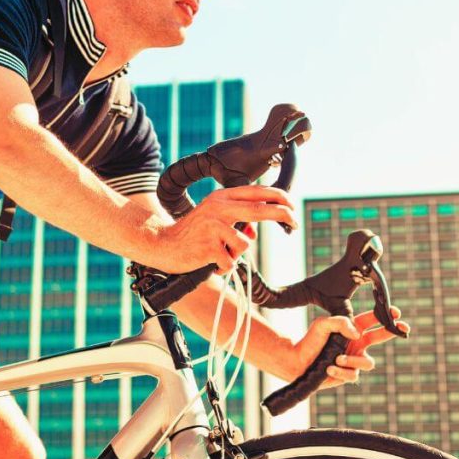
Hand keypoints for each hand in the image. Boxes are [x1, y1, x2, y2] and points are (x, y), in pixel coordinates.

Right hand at [151, 186, 296, 273]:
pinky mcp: (209, 247)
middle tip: (294, 223)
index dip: (278, 197)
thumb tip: (253, 233)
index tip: (291, 205)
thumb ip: (235, 220)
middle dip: (282, 215)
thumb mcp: (213, 219)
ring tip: (219, 253)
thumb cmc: (191, 233)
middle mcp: (218, 208)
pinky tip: (210, 262)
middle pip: (260, 209)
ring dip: (235, 254)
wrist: (163, 244)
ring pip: (244, 243)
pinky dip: (223, 267)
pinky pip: (230, 261)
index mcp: (220, 198)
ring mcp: (213, 227)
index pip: (256, 192)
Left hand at [292, 306, 410, 389]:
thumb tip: (358, 333)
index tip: (395, 312)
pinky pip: (354, 375)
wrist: (298, 361)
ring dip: (353, 360)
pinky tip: (329, 368)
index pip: (371, 321)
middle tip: (402, 329)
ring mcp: (354, 360)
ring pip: (368, 362)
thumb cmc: (310, 340)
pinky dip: (341, 371)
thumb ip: (340, 322)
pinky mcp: (348, 374)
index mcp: (352, 330)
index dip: (385, 316)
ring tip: (337, 358)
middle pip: (380, 338)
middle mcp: (356, 344)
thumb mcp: (322, 324)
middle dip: (392, 332)